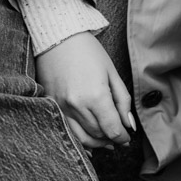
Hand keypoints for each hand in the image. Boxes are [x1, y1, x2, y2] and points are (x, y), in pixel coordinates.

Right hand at [36, 32, 134, 148]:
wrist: (58, 38)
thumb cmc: (88, 52)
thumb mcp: (112, 73)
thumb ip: (123, 101)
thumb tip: (129, 125)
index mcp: (96, 96)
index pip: (112, 129)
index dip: (123, 137)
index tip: (127, 137)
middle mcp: (77, 106)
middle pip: (98, 135)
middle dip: (112, 139)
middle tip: (119, 135)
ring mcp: (62, 108)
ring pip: (82, 137)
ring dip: (97, 142)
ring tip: (106, 139)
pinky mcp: (52, 106)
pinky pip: (67, 130)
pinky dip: (79, 138)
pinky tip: (89, 137)